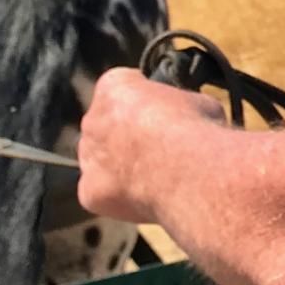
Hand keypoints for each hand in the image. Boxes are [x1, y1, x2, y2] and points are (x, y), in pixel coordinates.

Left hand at [77, 68, 226, 225]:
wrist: (189, 172)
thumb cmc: (196, 131)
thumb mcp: (196, 102)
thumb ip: (178, 108)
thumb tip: (185, 119)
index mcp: (114, 86)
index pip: (122, 90)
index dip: (144, 104)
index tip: (160, 116)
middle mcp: (93, 118)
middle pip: (105, 126)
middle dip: (126, 137)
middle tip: (156, 152)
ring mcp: (88, 156)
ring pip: (99, 161)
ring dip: (118, 167)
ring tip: (153, 178)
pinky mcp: (89, 190)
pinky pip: (100, 193)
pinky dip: (117, 197)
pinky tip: (144, 198)